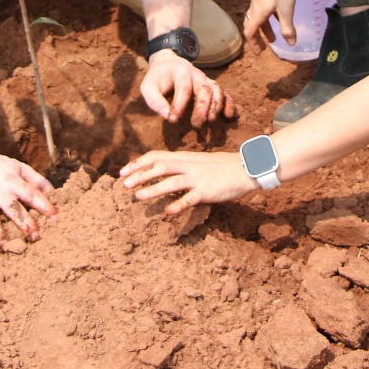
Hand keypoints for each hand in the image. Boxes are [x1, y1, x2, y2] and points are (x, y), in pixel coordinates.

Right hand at [0, 148, 56, 253]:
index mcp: (11, 180)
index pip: (30, 193)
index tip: (55, 217)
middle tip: (35, 238)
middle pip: (12, 208)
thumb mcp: (17, 166)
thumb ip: (36, 180)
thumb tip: (54, 194)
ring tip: (7, 246)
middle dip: (24, 223)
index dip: (43, 204)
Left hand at [120, 150, 257, 214]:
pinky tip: (167, 212)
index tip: (123, 171)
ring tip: (137, 197)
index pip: (157, 156)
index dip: (138, 163)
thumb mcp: (197, 161)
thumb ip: (180, 165)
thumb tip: (160, 172)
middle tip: (124, 184)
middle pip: (160, 167)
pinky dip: (178, 205)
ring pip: (171, 182)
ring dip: (153, 189)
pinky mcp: (207, 191)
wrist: (245, 168)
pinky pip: (190, 198)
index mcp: (184, 157)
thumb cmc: (220, 167)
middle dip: (140, 175)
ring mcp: (197, 178)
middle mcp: (188, 165)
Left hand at [139, 51, 238, 126]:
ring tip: (210, 120)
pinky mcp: (211, 87)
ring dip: (216, 107)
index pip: (183, 88)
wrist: (168, 64)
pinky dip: (229, 104)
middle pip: (205, 89)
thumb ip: (155, 101)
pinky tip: (228, 117)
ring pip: (217, 91)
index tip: (172, 120)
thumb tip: (167, 116)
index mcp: (180, 72)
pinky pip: (225, 94)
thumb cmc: (157, 78)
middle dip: (201, 108)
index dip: (179, 105)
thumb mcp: (148, 87)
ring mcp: (206, 80)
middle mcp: (196, 75)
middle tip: (195, 125)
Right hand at [245, 0, 296, 50]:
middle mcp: (255, 7)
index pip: (250, 32)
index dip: (253, 45)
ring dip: (264, 29)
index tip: (259, 54)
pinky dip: (268, 19)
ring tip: (274, 38)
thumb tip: (291, 44)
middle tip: (264, 48)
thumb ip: (288, 28)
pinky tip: (278, 19)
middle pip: (252, 26)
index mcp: (258, 13)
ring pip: (258, 18)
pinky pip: (264, 11)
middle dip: (257, 39)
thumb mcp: (286, 10)